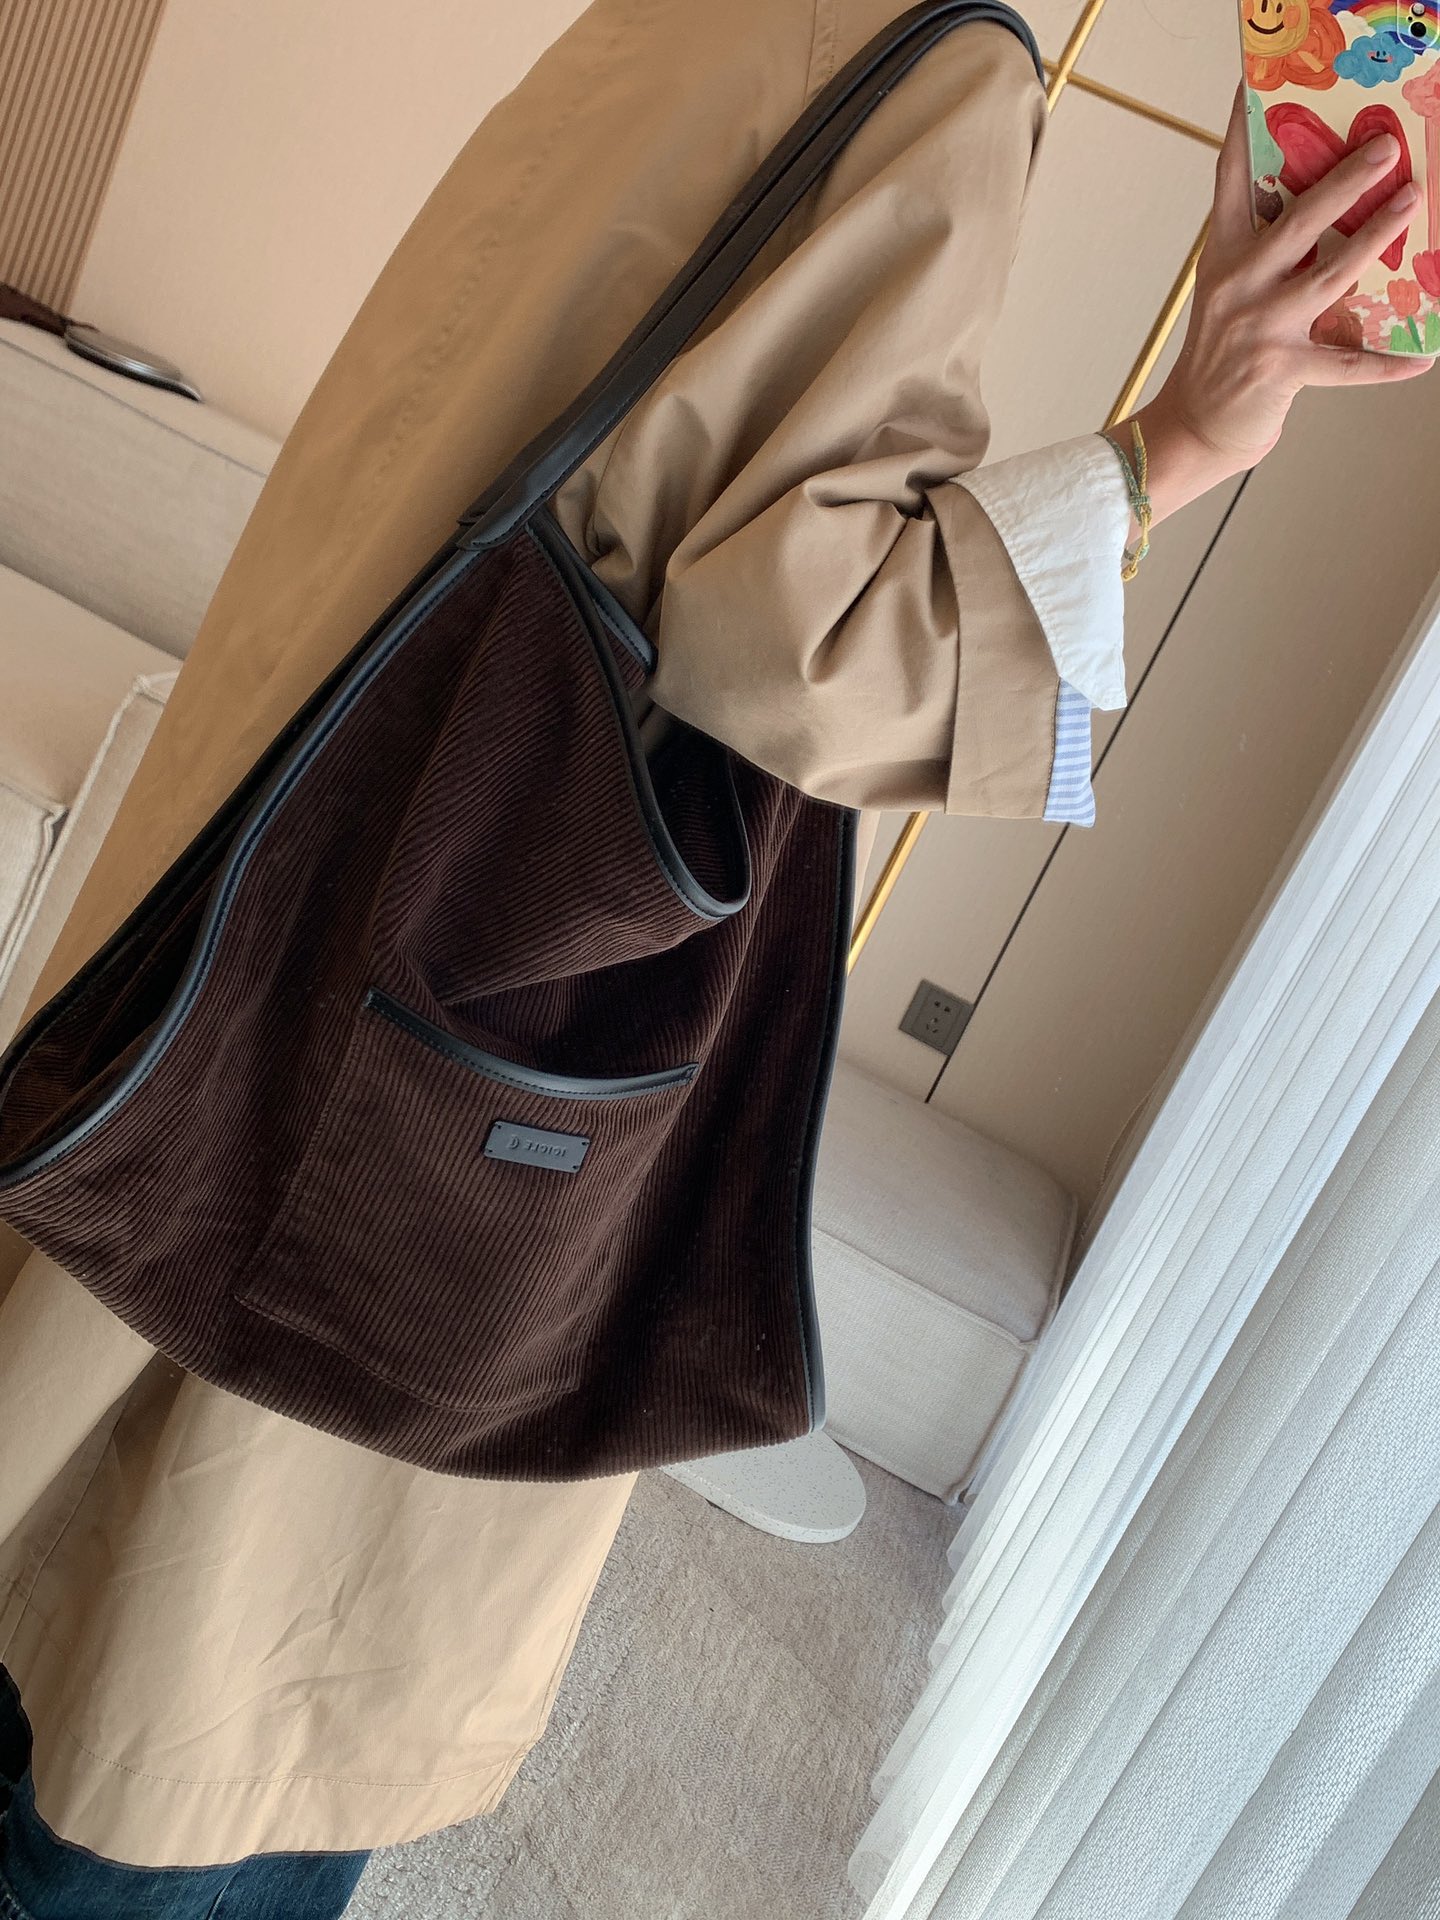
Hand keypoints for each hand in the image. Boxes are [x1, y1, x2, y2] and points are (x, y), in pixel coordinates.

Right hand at [1116, 82, 1433, 529]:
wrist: (1194, 427)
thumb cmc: (1223, 356)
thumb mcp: (1234, 293)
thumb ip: (1270, 252)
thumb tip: (1329, 209)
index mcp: (1224, 259)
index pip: (1229, 182)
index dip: (1238, 129)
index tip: (1251, 84)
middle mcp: (1238, 287)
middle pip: (1297, 222)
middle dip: (1345, 180)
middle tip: (1386, 147)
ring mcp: (1260, 329)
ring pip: (1329, 275)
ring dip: (1376, 237)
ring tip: (1412, 203)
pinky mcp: (1281, 371)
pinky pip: (1348, 365)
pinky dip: (1388, 365)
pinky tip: (1422, 357)